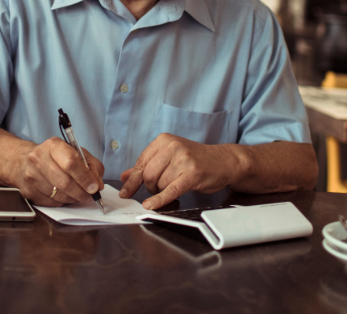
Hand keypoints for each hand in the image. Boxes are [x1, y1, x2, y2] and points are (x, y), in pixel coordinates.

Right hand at [14, 136, 104, 206]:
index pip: (71, 162)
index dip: (85, 177)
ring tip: (80, 195)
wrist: (25, 162)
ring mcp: (31, 176)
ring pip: (58, 195)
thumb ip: (92, 166)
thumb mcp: (76, 153)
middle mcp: (38, 158)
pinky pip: (51, 202)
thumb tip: (98, 185)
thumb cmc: (56, 157)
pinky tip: (65, 195)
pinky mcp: (28, 191)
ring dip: (74, 198)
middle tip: (90, 196)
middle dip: (81, 192)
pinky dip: (63, 202)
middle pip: (64, 181)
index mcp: (53, 145)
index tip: (94, 187)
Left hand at [118, 134, 244, 210]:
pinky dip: (159, 200)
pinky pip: (170, 190)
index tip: (125, 192)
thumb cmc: (194, 159)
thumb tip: (124, 176)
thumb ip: (146, 165)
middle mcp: (173, 147)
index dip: (132, 180)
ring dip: (162, 191)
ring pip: (160, 184)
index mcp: (164, 140)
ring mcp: (183, 160)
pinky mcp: (192, 174)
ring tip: (174, 185)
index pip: (141, 162)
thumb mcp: (169, 156)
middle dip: (150, 187)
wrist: (222, 161)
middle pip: (148, 174)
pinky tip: (151, 205)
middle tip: (158, 189)